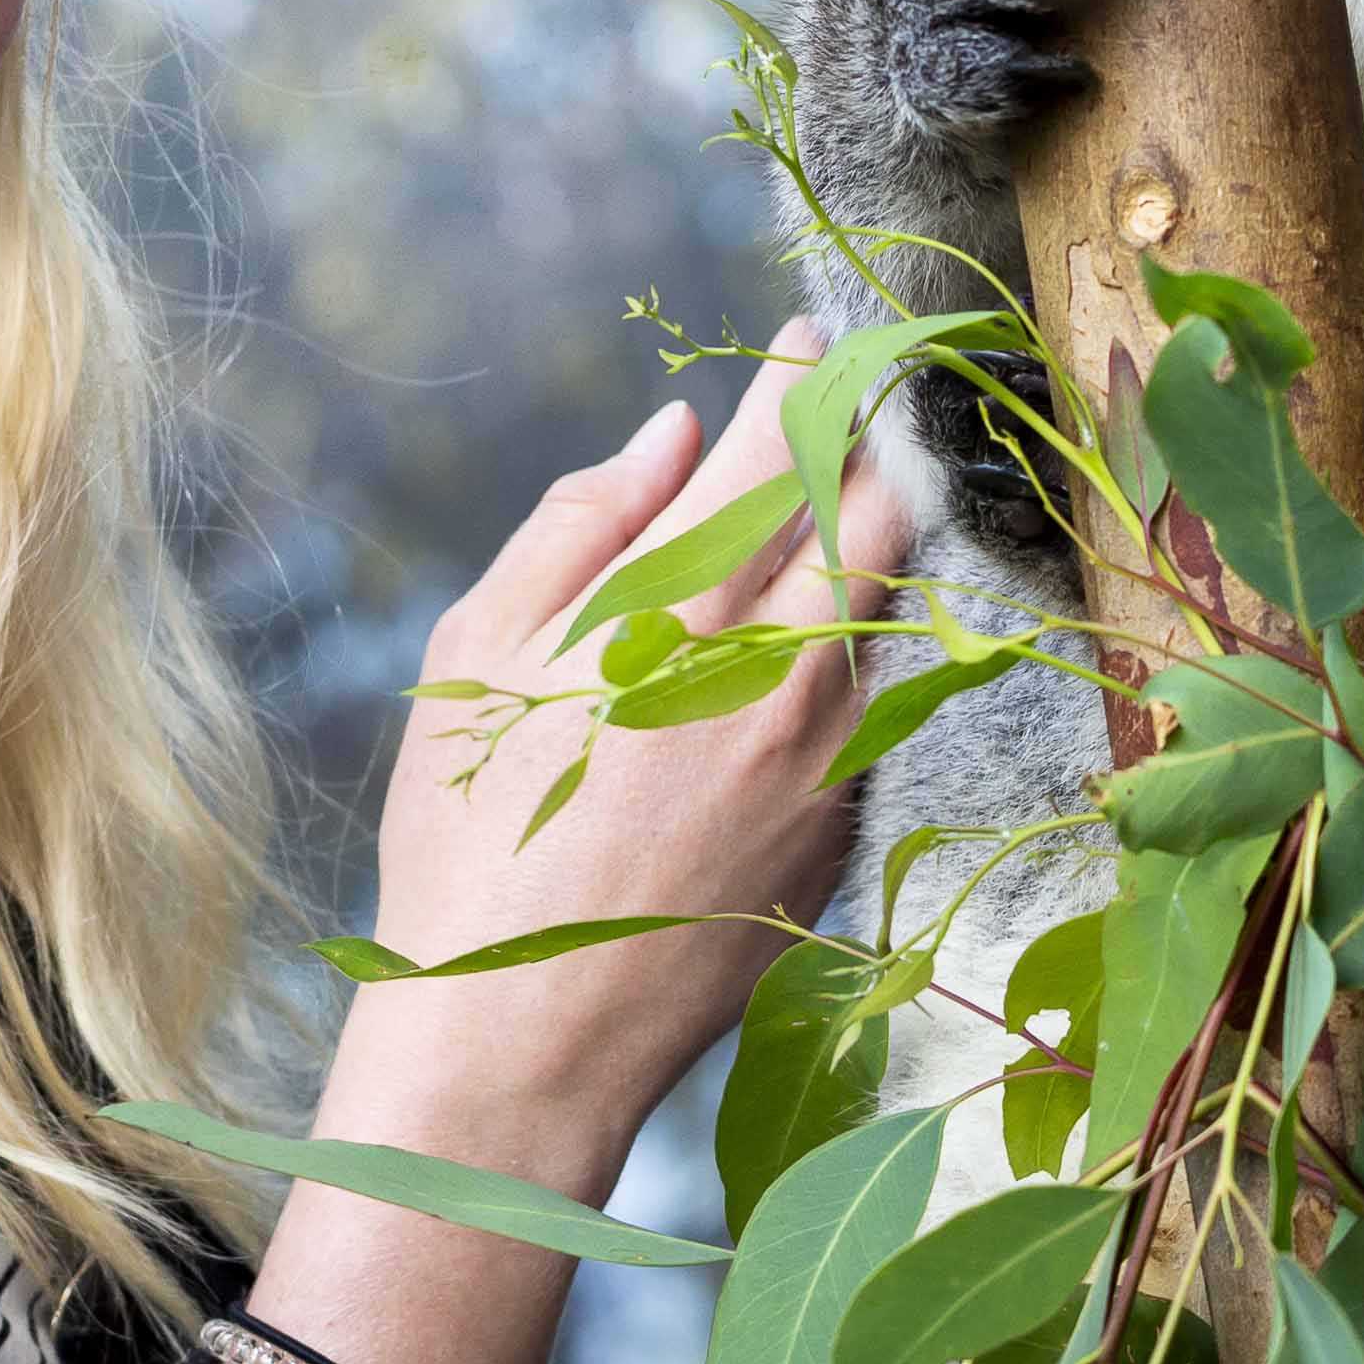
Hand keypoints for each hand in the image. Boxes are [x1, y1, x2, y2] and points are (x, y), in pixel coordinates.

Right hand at [328, 325, 913, 1193]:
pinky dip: (864, 655)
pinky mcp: (847, 829)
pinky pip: (882, 707)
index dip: (797, 371)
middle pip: (877, 509)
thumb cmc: (468, 838)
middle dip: (873, 439)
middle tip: (855, 404)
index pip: (772, 445)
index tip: (803, 332)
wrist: (521, 1032)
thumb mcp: (477, 654)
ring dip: (879, 543)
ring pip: (895, 605)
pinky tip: (817, 654)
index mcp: (675, 611)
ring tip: (848, 509)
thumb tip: (669, 436)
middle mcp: (777, 671)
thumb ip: (581, 526)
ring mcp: (828, 757)